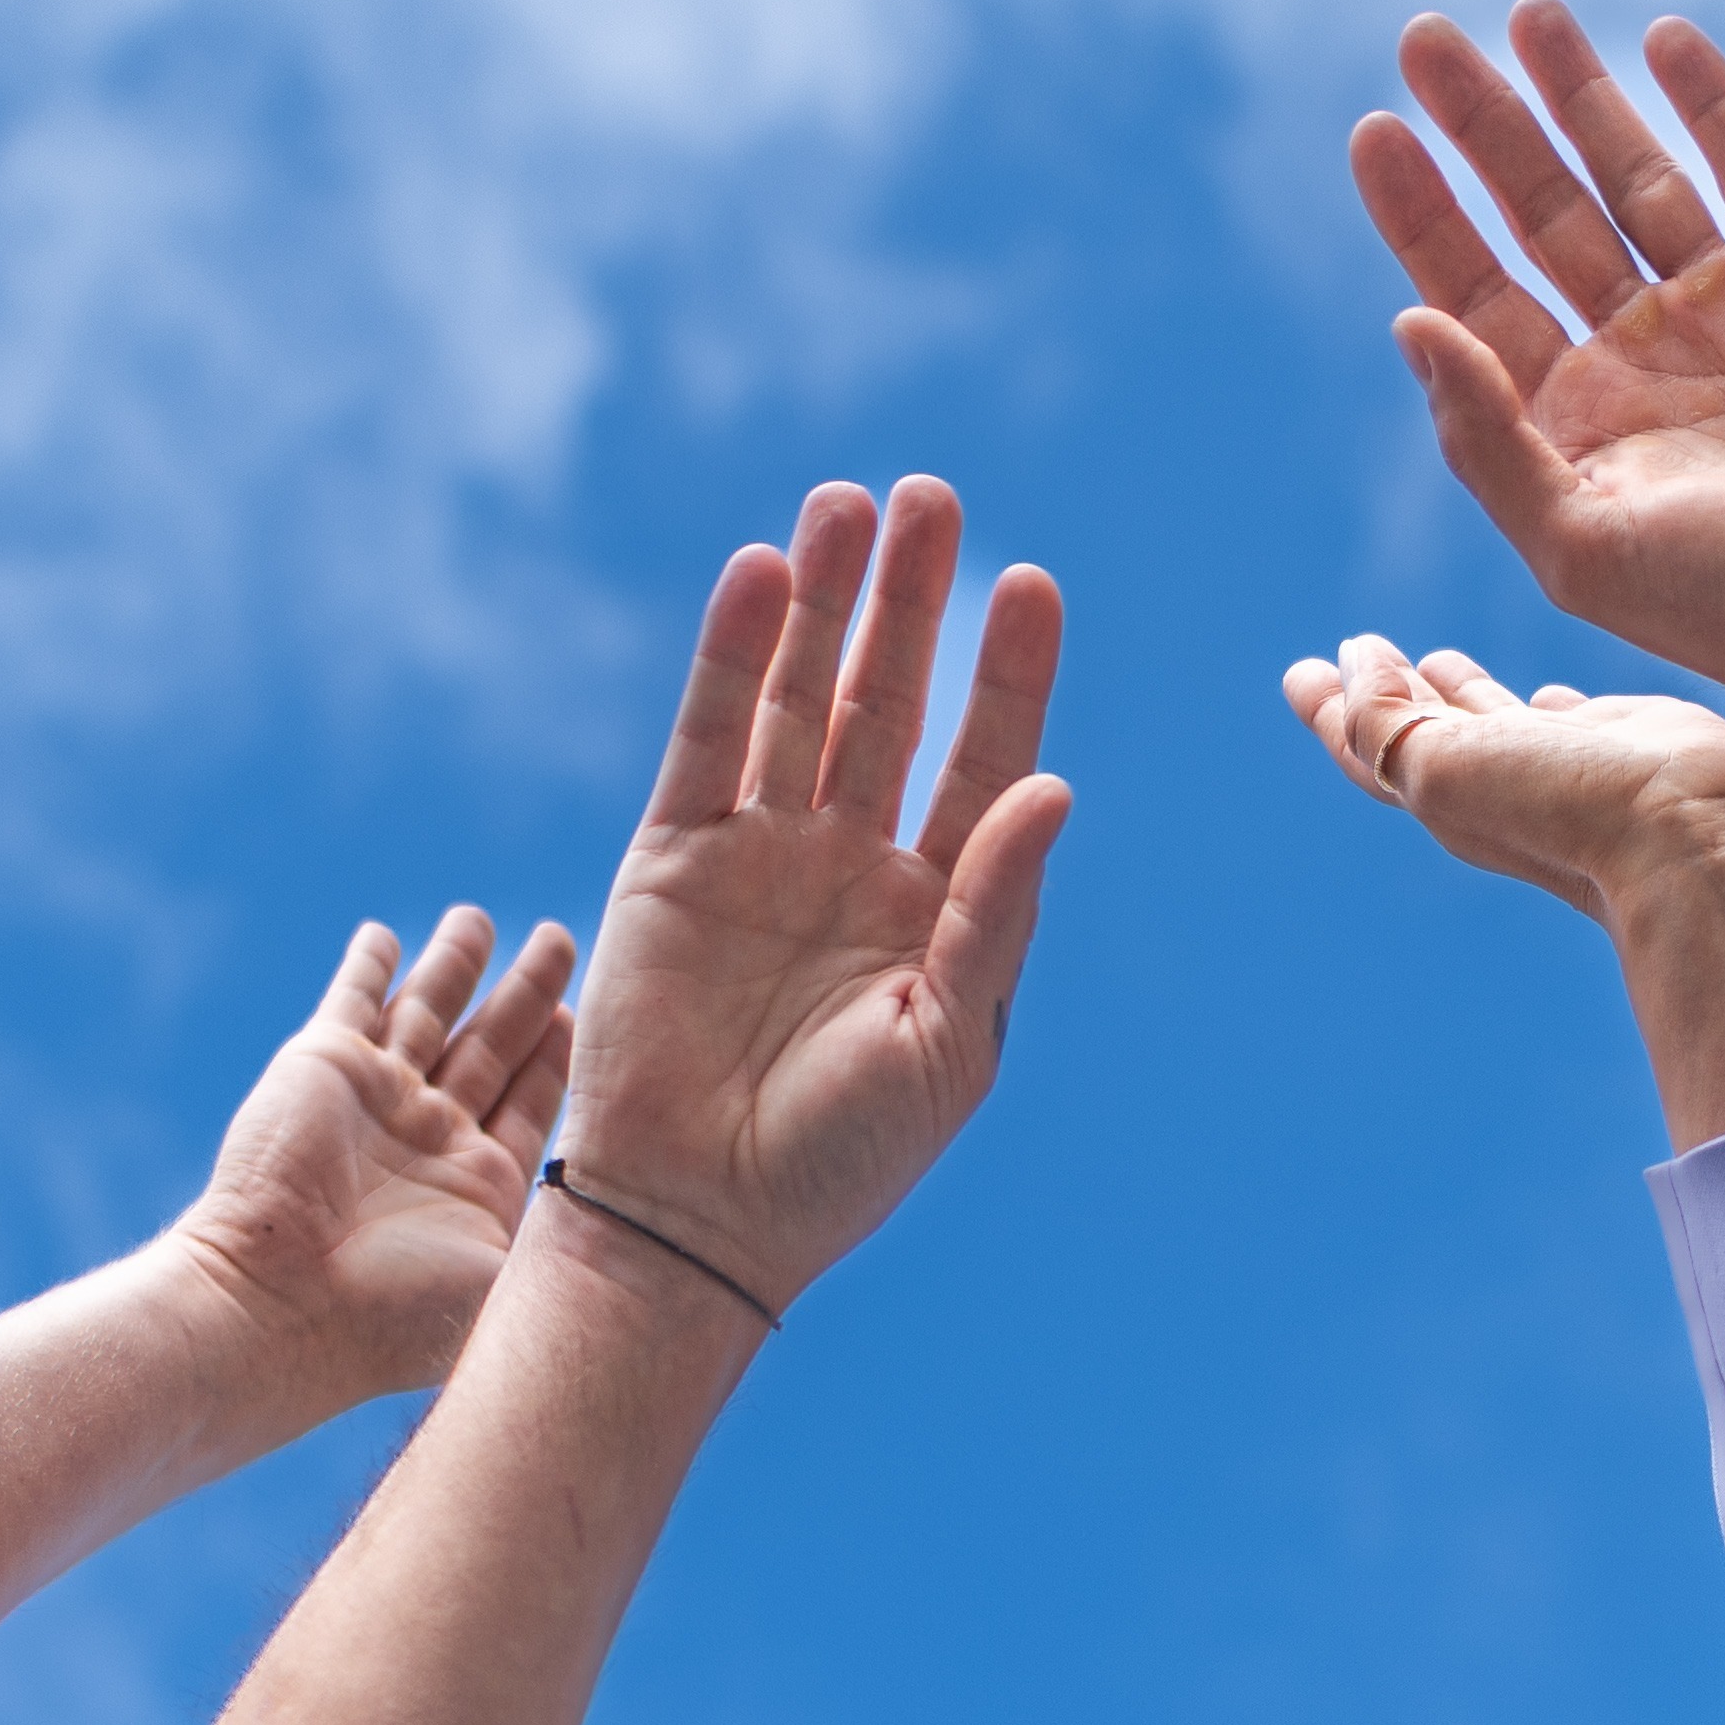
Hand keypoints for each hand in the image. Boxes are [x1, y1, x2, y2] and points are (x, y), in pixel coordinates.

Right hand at [165, 907, 568, 1407]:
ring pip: (428, 1010)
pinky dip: (368, 965)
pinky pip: (352, 999)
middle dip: (527, 994)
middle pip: (492, 1045)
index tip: (589, 1012)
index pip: (532, 1102)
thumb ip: (555, 1243)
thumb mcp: (503, 1284)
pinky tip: (385, 935)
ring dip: (454, 964)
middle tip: (561, 940)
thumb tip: (626, 1232)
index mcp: (479, 1187)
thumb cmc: (391, 1319)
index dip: (559, 1056)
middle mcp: (429, 1138)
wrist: (278, 1307)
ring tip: (481, 920)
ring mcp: (376, 1100)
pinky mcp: (324, 1064)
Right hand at [545, 476, 1072, 1321]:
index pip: (983, 763)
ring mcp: (760, 854)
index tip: (1030, 586)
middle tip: (934, 500)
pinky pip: (708, 736)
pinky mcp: (671, 857)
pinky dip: (731, 657)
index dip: (1005, 674)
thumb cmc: (840, 1160)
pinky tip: (761, 575)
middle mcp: (852, 865)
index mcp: (937, 909)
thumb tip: (1054, 783)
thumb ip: (993, 909)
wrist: (699, 1224)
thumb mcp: (946, 1041)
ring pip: (798, 700)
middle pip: (890, 704)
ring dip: (823, 605)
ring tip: (848, 505)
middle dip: (912, 605)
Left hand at [1285, 633, 1724, 925]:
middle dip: (1386, 691)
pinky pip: (1569, 718)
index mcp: (1440, 793)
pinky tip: (1548, 696)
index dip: (1331, 710)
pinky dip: (1547, 704)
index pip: (1369, 746)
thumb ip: (1387, 714)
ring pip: (1494, 717)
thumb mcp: (1444, 765)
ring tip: (1435, 657)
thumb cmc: (1563, 810)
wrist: (1687, 845)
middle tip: (1353, 652)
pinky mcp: (1619, 741)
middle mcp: (1494, 781)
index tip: (1300, 674)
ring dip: (1462, 689)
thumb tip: (1352, 660)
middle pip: (1422, 728)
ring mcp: (1557, 763)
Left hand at [1356, 2, 1724, 777]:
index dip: (1422, 211)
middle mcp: (1640, 355)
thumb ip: (1484, 436)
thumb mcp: (1576, 543)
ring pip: (1636, 175)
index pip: (1474, 289)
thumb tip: (1406, 319)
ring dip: (1581, 94)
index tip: (1376, 130)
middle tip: (1422, 38)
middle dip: (1484, 127)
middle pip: (1541, 213)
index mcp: (1572, 417)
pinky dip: (1713, 105)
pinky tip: (1662, 41)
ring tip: (1527, 12)